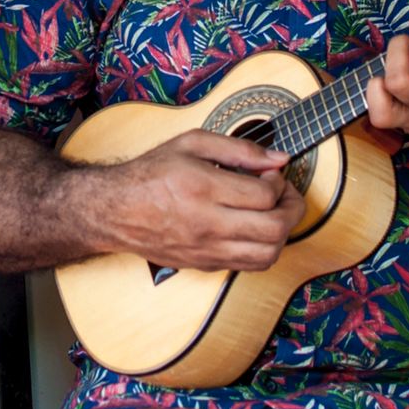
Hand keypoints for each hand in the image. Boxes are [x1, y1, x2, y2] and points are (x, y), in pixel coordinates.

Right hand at [96, 129, 305, 272]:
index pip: (264, 196)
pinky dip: (264, 248)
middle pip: (274, 229)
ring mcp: (207, 250)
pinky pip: (250, 266)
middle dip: (292, 209)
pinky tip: (256, 228)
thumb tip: (279, 157)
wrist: (117, 211)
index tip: (271, 174)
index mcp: (203, 188)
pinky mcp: (206, 265)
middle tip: (285, 194)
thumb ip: (238, 148)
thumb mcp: (191, 143)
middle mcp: (207, 224)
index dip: (279, 182)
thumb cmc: (152, 173)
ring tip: (274, 213)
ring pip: (267, 255)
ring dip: (282, 233)